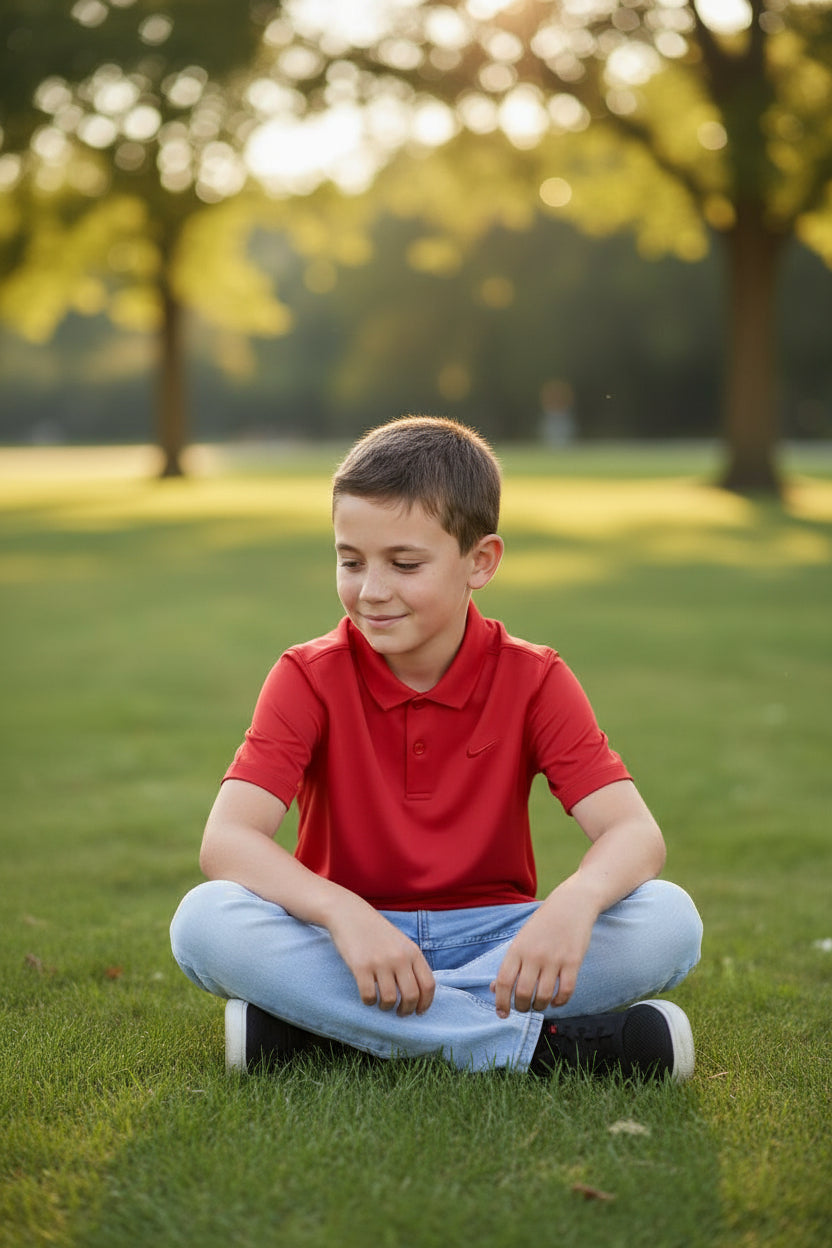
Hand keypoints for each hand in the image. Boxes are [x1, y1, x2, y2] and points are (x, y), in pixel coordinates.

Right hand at [329, 900, 435, 1017]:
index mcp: (413, 952)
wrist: (350, 914)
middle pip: (411, 996)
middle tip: (400, 1013)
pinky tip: (367, 997)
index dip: (426, 1003)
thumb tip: (419, 994)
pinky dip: (369, 1002)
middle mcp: (399, 957)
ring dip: (386, 1007)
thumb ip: (411, 963)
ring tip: (382, 1004)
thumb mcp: (401, 943)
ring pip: (390, 1000)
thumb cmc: (376, 931)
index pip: (428, 985)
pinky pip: (369, 996)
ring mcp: (380, 962)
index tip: (419, 1012)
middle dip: (407, 1010)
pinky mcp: (361, 966)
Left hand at [490, 884, 596, 1018]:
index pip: (504, 981)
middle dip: (522, 1008)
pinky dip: (560, 1002)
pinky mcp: (573, 961)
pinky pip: (566, 991)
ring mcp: (554, 958)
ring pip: (544, 996)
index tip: (502, 1014)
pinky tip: (556, 1001)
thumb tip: (494, 989)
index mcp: (517, 948)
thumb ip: (509, 965)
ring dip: (540, 1007)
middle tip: (524, 1008)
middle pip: (523, 993)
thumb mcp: (521, 940)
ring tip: (539, 1005)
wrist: (570, 905)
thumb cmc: (542, 925)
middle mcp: (534, 955)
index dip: (501, 1002)